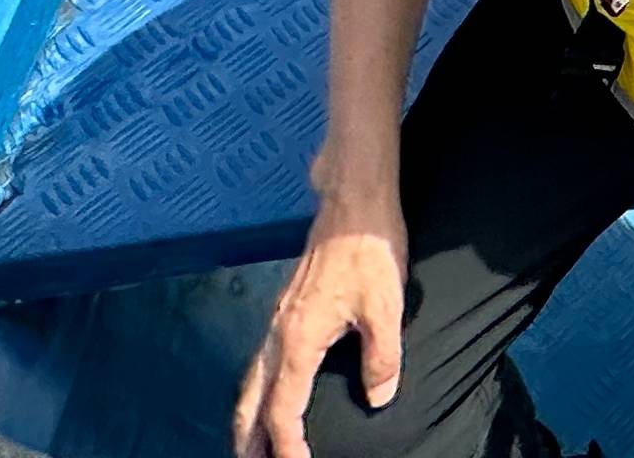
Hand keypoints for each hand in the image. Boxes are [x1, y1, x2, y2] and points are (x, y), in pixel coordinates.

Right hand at [234, 188, 407, 457]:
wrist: (354, 201)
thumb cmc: (370, 250)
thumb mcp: (385, 306)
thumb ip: (381, 357)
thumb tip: (378, 398)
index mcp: (298, 340)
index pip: (283, 410)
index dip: (288, 445)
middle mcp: (278, 333)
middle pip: (252, 401)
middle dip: (249, 439)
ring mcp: (278, 318)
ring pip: (251, 380)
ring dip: (247, 416)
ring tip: (249, 444)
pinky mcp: (286, 306)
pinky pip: (259, 360)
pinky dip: (256, 388)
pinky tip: (268, 392)